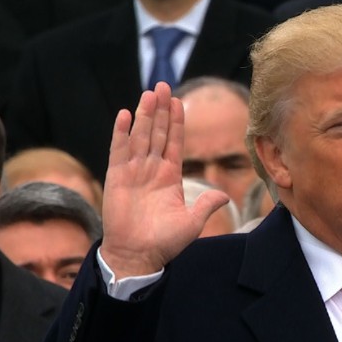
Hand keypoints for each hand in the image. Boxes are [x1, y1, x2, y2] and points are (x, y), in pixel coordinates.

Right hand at [101, 82, 228, 279]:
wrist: (138, 256)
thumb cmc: (164, 243)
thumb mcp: (192, 222)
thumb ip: (206, 204)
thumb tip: (224, 195)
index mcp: (170, 177)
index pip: (175, 142)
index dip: (177, 122)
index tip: (180, 102)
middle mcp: (152, 170)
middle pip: (158, 133)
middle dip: (162, 110)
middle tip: (164, 85)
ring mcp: (134, 171)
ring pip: (141, 136)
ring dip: (145, 114)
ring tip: (150, 93)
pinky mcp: (117, 177)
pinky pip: (120, 150)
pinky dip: (122, 132)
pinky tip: (126, 114)